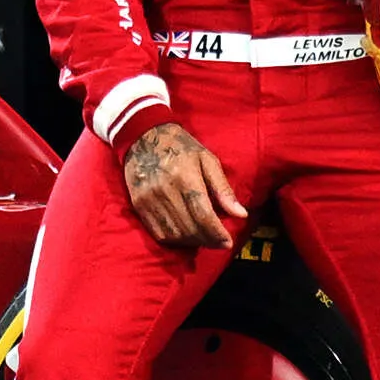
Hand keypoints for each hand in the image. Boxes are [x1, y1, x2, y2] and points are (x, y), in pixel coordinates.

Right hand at [117, 118, 246, 249]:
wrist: (143, 137)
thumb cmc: (181, 147)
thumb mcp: (207, 160)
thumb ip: (223, 189)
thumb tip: (241, 214)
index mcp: (185, 176)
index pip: (203, 215)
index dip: (217, 233)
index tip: (228, 242)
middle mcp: (165, 190)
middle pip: (190, 228)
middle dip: (208, 240)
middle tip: (219, 242)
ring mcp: (149, 199)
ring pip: (175, 234)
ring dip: (193, 242)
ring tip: (205, 238)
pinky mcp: (138, 206)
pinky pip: (159, 233)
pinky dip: (175, 240)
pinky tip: (186, 235)